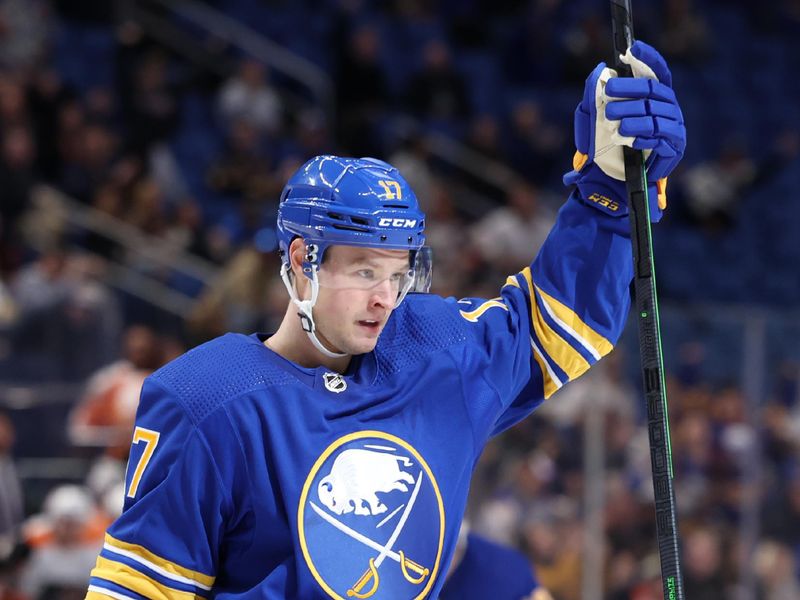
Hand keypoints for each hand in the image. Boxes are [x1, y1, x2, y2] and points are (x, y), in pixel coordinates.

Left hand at [563, 41, 685, 221]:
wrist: (612, 177)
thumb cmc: (607, 142)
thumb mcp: (594, 117)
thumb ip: (595, 94)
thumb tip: (599, 70)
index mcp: (654, 95)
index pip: (657, 71)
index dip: (648, 58)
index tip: (631, 50)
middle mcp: (668, 107)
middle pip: (653, 90)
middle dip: (629, 90)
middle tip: (607, 92)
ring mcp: (674, 126)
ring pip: (654, 115)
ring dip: (631, 117)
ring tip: (612, 123)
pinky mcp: (674, 147)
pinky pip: (660, 138)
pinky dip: (642, 137)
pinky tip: (628, 139)